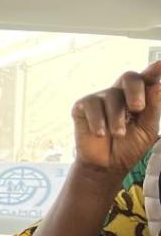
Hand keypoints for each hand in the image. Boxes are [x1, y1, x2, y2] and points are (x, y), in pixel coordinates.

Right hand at [71, 63, 160, 178]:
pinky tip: (100, 133)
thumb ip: (153, 108)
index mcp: (140, 98)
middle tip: (137, 108)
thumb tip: (159, 85)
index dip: (154, 70)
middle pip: (129, 77)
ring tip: (118, 134)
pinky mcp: (83, 106)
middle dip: (135, 91)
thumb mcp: (147, 129)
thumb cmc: (129, 147)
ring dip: (117, 119)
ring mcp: (101, 98)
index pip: (148, 79)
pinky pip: (92, 105)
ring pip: (112, 96)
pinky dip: (98, 121)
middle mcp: (121, 94)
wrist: (107, 165)